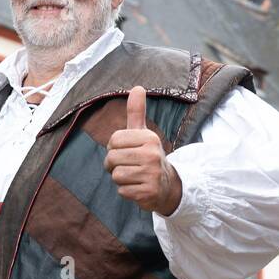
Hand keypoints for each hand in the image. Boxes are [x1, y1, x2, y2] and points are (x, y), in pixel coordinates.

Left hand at [103, 86, 181, 215]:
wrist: (166, 186)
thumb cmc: (148, 156)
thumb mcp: (143, 134)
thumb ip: (136, 112)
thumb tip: (138, 87)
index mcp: (149, 137)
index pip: (113, 140)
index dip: (114, 148)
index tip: (127, 152)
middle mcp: (152, 154)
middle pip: (112, 158)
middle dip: (114, 165)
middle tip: (129, 166)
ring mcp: (152, 174)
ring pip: (116, 175)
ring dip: (121, 179)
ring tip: (135, 176)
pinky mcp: (149, 192)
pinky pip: (122, 191)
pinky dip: (126, 192)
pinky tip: (139, 187)